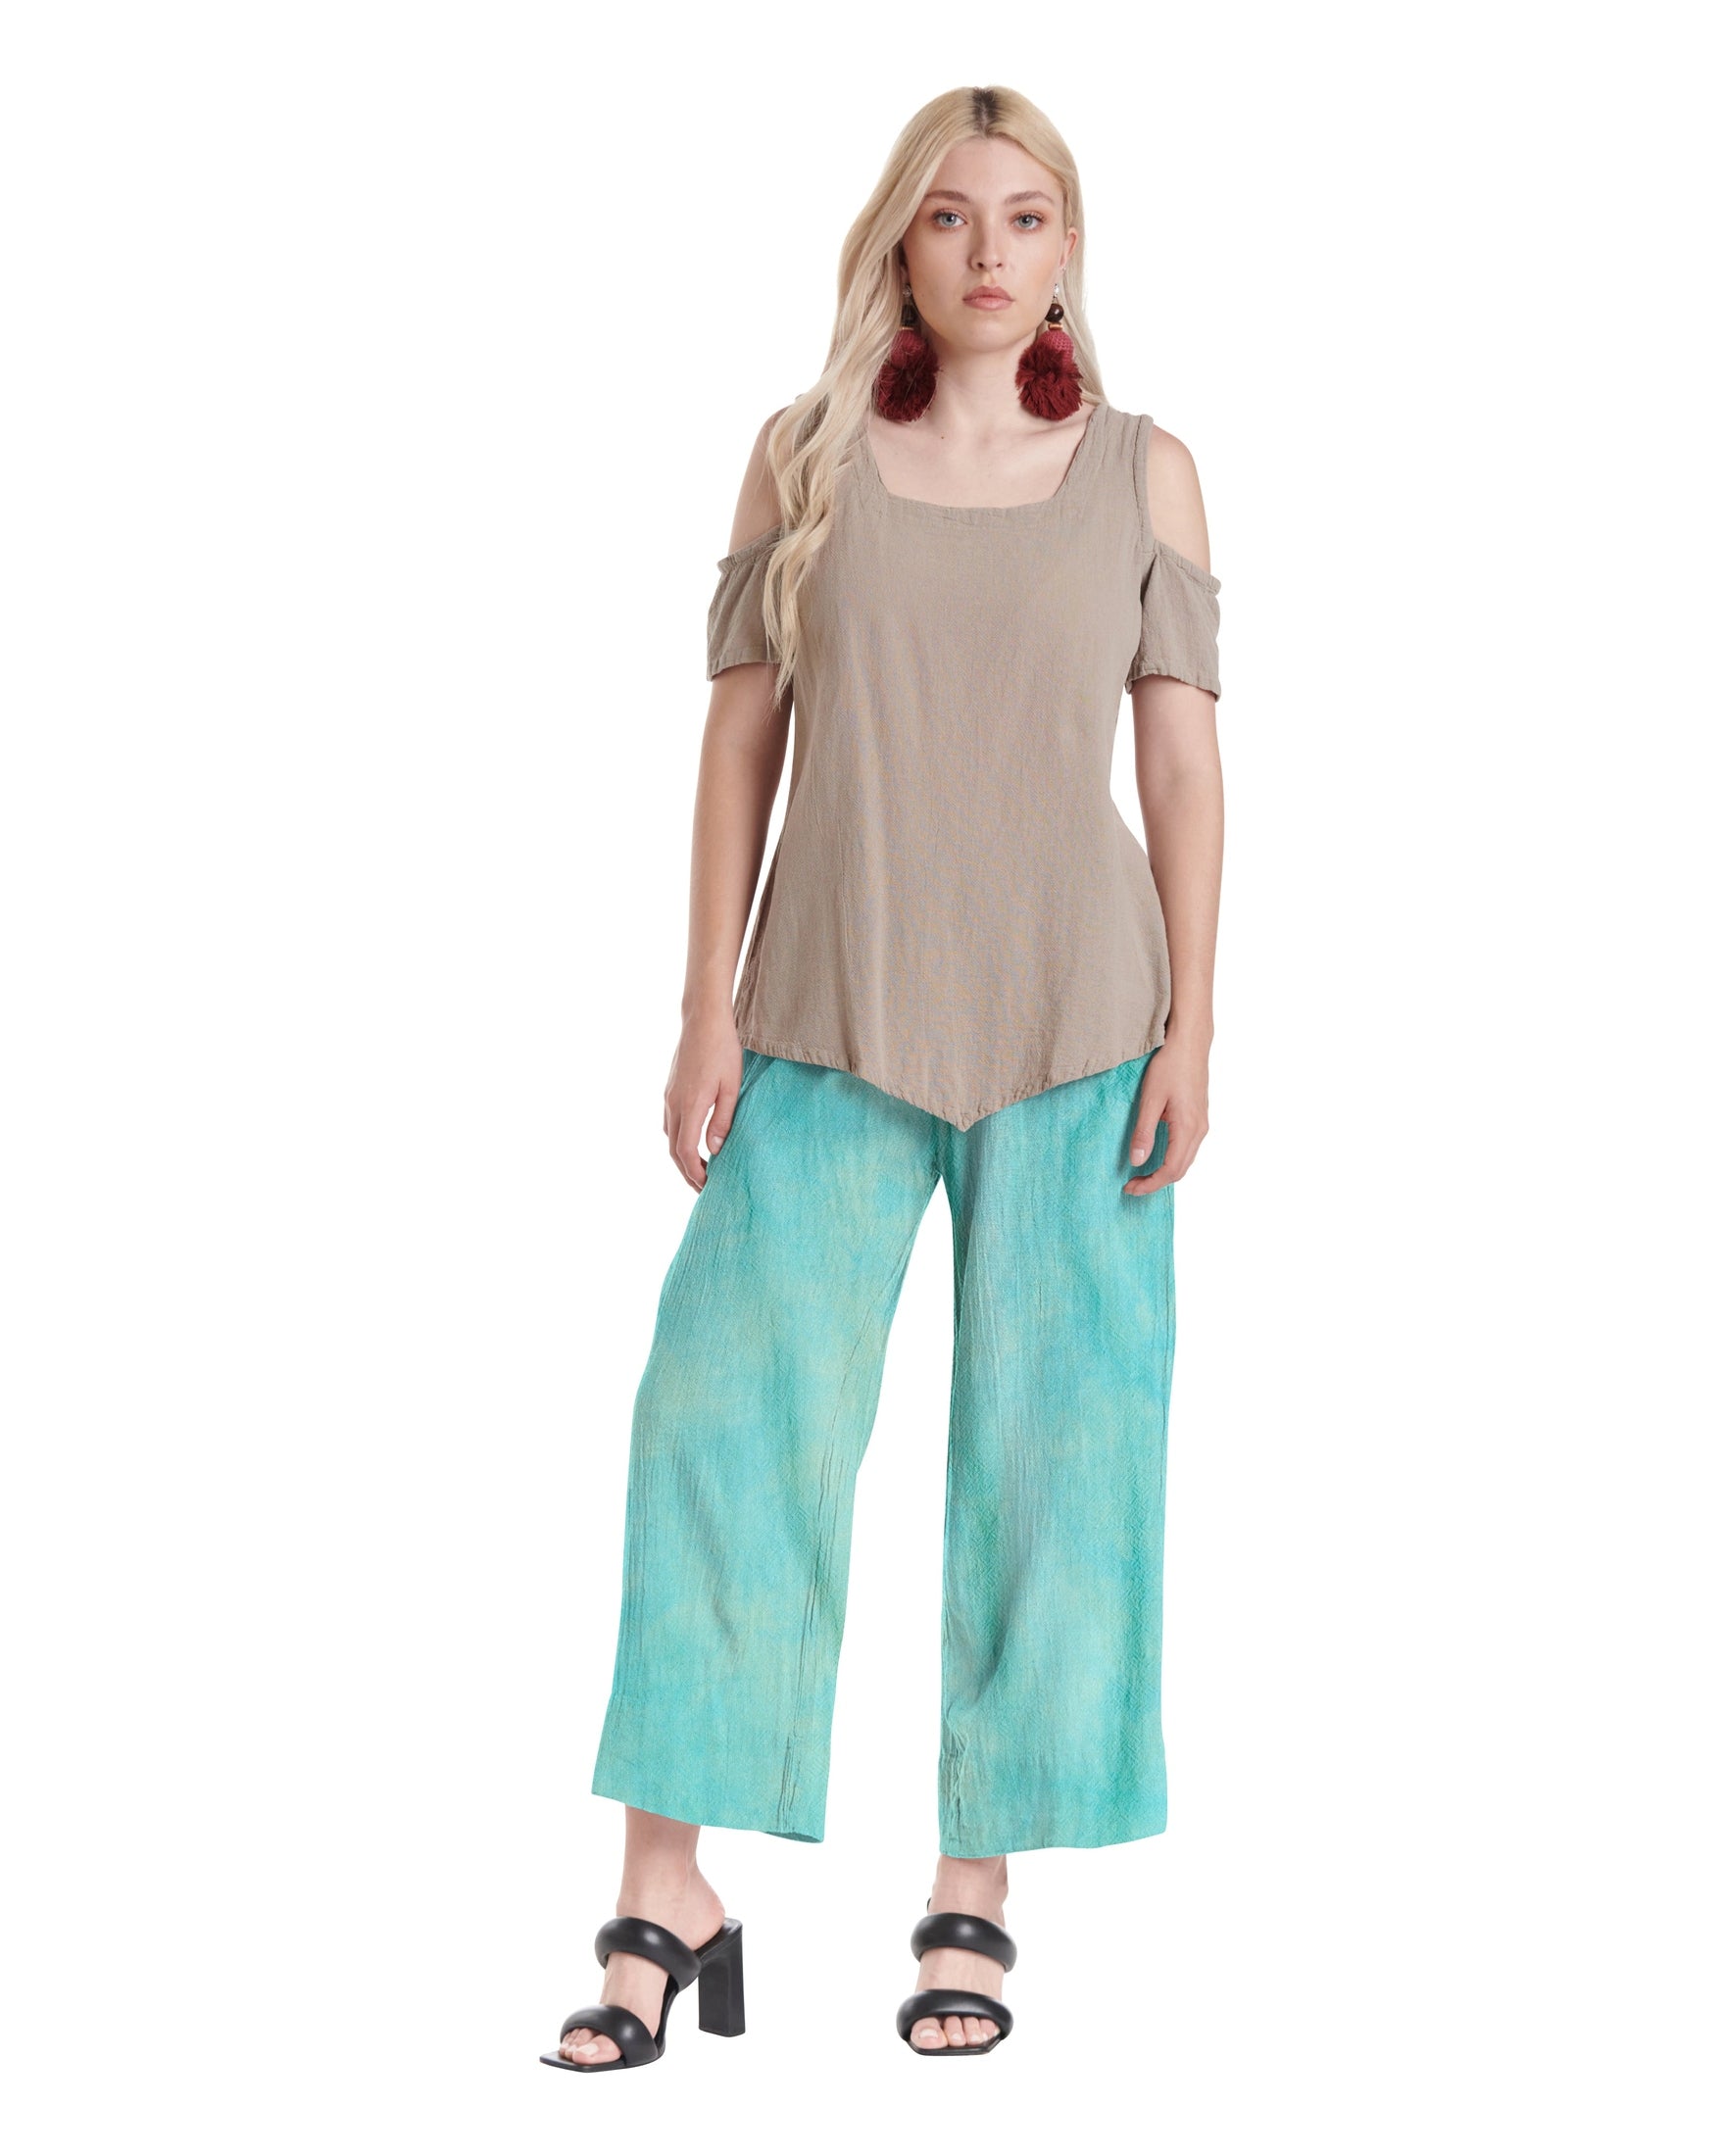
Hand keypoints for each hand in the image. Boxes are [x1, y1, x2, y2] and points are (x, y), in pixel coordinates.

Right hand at [664, 1013, 743, 1191]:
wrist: (703, 1019)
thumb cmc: (723, 1050)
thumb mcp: (731, 1087)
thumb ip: (722, 1121)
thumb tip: (714, 1151)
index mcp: (690, 1106)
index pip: (685, 1151)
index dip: (694, 1173)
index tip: (707, 1186)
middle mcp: (673, 1104)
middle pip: (674, 1150)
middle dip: (687, 1172)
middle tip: (703, 1187)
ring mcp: (669, 1096)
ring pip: (670, 1137)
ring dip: (682, 1157)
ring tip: (701, 1168)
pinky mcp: (670, 1090)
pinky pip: (670, 1123)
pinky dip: (679, 1139)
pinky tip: (693, 1142)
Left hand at [1123, 1031, 1209, 1195]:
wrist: (1189, 1043)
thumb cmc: (1169, 1066)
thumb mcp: (1150, 1099)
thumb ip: (1144, 1132)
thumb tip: (1137, 1161)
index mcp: (1188, 1128)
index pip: (1171, 1170)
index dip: (1151, 1183)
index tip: (1130, 1188)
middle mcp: (1199, 1130)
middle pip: (1180, 1170)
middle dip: (1156, 1182)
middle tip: (1132, 1185)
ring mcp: (1201, 1124)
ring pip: (1185, 1160)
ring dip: (1165, 1172)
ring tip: (1141, 1174)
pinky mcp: (1198, 1117)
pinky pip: (1187, 1148)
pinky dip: (1172, 1159)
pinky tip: (1156, 1155)